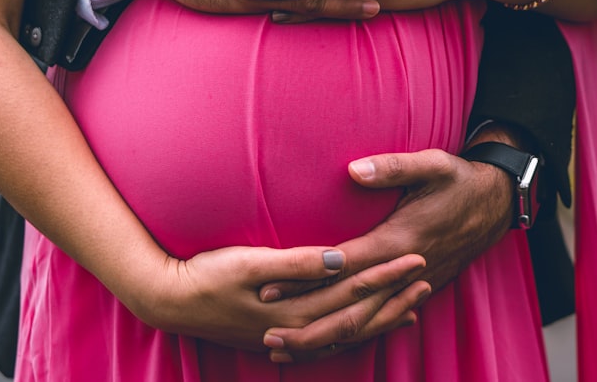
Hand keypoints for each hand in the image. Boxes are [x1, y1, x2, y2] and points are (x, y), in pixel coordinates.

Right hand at [127, 245, 429, 352]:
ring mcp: (289, 337)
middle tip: (426, 275)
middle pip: (359, 314)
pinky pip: (331, 341)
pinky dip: (358, 333)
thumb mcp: (248, 262)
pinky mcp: (281, 338)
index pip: (353, 290)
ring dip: (383, 316)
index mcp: (295, 308)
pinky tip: (373, 323)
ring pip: (350, 332)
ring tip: (414, 302)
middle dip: (394, 295)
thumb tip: (342, 259)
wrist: (169, 301)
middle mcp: (298, 329)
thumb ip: (298, 263)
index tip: (415, 255)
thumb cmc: (206, 274)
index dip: (386, 273)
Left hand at [259, 131, 516, 361]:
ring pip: (365, 324)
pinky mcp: (419, 291)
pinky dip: (354, 337)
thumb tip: (353, 170)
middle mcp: (403, 271)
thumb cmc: (459, 180)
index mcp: (399, 240)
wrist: (497, 203)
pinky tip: (330, 346)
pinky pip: (381, 322)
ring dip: (326, 339)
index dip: (306, 280)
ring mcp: (413, 286)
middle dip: (309, 327)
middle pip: (350, 310)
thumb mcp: (431, 164)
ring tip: (287, 349)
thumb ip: (392, 168)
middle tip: (268, 336)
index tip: (269, 287)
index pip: (342, 267)